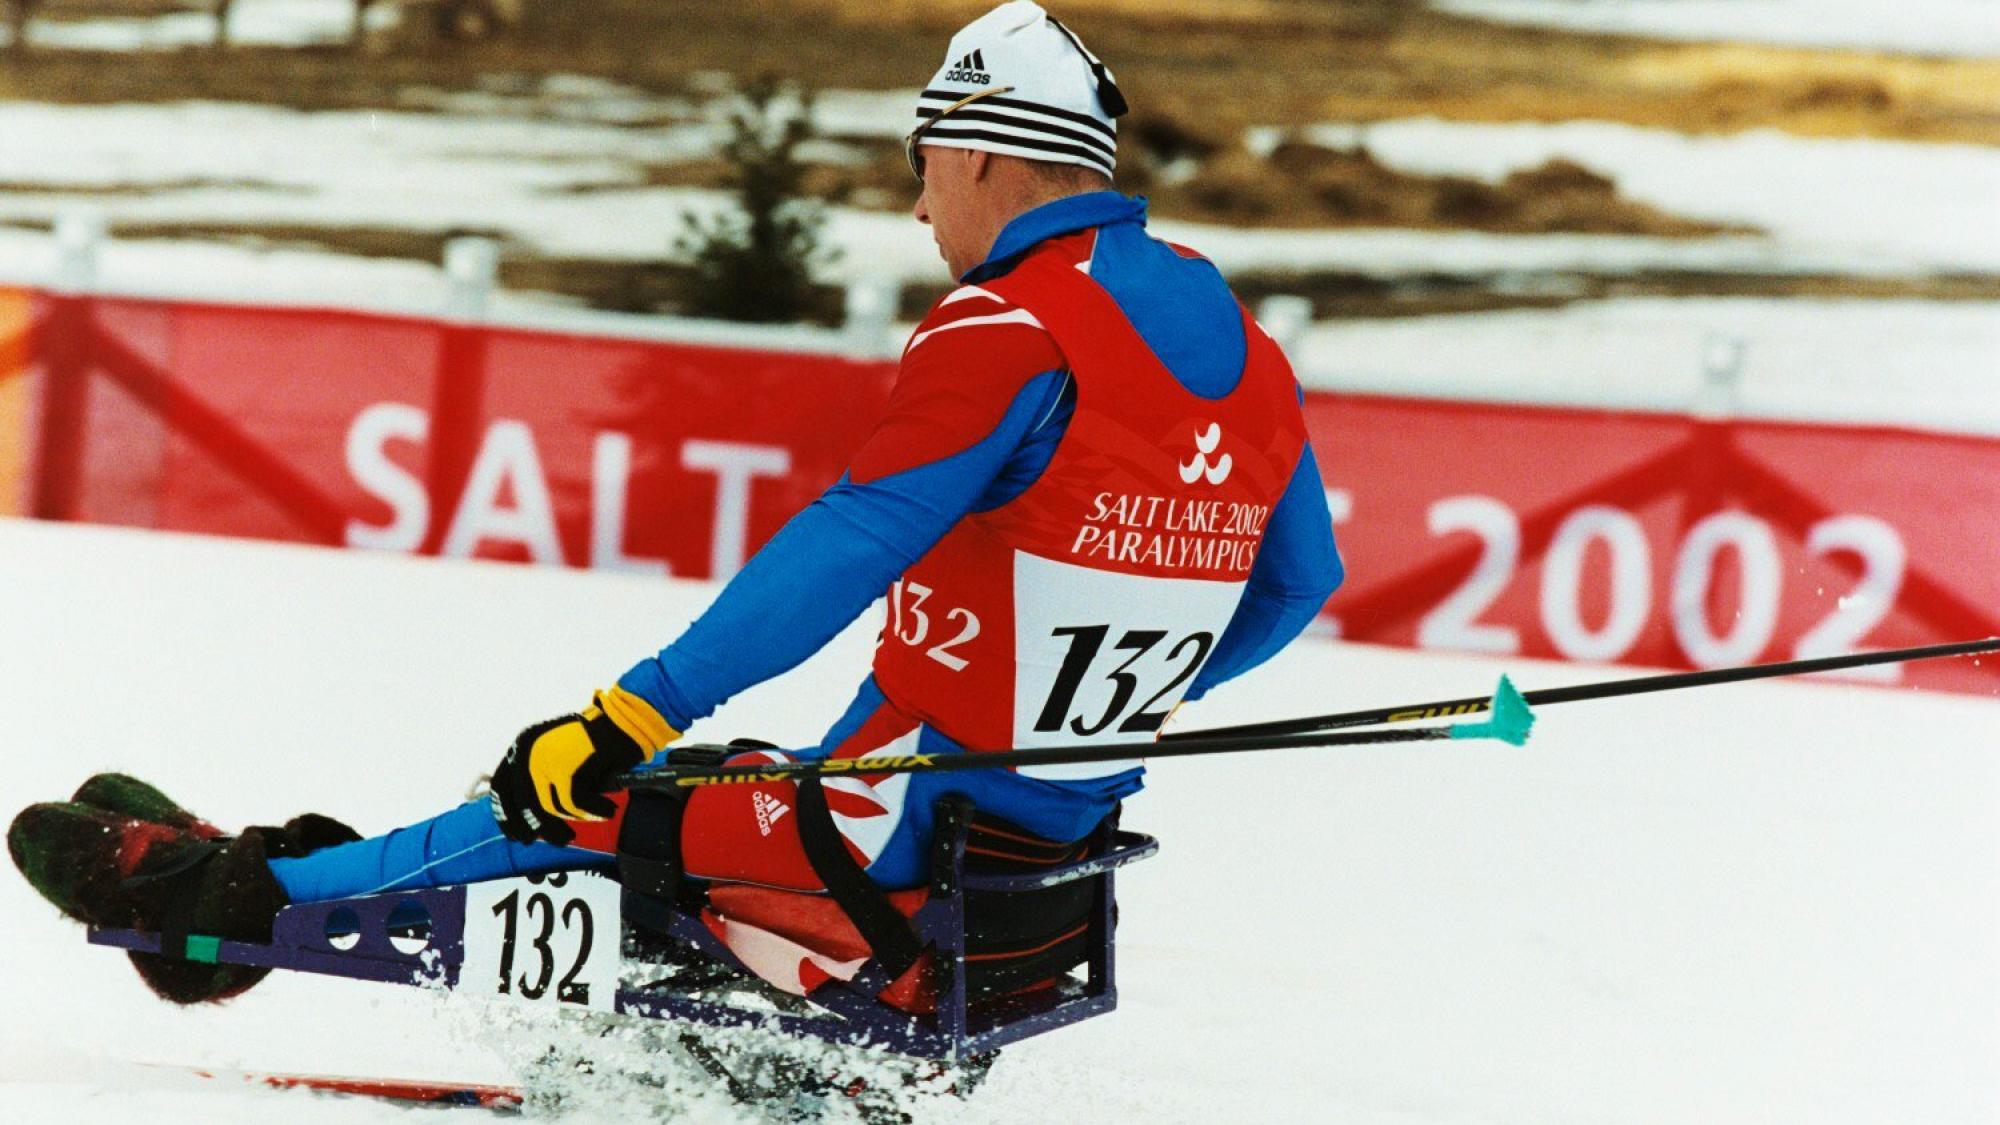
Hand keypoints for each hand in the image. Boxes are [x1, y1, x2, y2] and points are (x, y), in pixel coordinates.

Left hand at [489, 687, 679, 844]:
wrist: (626, 722)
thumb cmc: (597, 743)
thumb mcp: (558, 753)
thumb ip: (540, 777)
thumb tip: (529, 819)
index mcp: (522, 744)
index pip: (500, 787)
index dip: (506, 816)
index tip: (516, 835)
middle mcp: (528, 750)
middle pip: (523, 804)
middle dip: (538, 828)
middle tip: (559, 840)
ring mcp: (547, 758)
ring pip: (551, 807)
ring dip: (575, 818)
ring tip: (593, 817)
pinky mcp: (568, 767)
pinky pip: (576, 804)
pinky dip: (594, 810)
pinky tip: (607, 810)